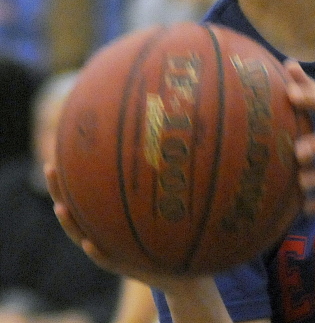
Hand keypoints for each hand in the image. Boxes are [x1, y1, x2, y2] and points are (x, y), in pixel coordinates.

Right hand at [44, 165, 203, 295]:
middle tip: (51, 171)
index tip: (53, 160)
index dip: (64, 180)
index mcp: (103, 217)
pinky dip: (96, 252)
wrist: (171, 265)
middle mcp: (98, 231)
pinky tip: (89, 243)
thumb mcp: (150, 204)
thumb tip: (153, 142)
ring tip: (60, 208)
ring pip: (81, 235)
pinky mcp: (118, 265)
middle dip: (59, 192)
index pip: (79, 196)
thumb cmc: (156, 230)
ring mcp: (105, 248)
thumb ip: (147, 182)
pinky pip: (104, 259)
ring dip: (69, 223)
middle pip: (72, 211)